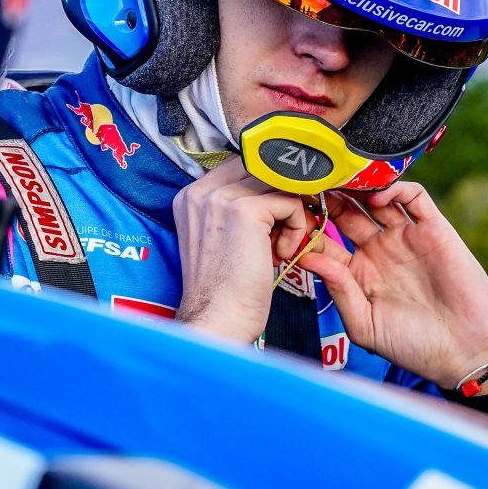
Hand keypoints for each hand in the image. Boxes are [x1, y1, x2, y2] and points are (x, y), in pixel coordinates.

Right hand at [172, 157, 315, 342]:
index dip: (266, 189)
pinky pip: (290, 201)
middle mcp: (200, 191)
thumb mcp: (220, 240)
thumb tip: (276, 192)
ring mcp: (220, 198)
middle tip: (286, 232)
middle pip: (260, 168)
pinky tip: (282, 254)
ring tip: (282, 246)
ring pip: (278, 183)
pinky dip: (296, 228)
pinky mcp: (244, 211)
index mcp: (190, 196)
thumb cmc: (224, 291)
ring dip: (291, 214)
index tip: (275, 220)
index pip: (241, 167)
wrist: (217, 321)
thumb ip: (237, 211)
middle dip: (282, 197)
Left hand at [296, 182, 487, 392]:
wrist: (466, 352)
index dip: (307, 228)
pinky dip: (396, 188)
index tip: (290, 216)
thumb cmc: (413, 346)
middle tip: (311, 185)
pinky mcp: (434, 230)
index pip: (324, 240)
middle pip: (345, 212)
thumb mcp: (365, 325)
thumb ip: (338, 290)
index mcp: (357, 272)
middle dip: (327, 198)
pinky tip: (378, 196)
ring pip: (376, 199)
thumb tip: (307, 259)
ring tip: (341, 182)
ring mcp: (405, 238)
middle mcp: (378, 251)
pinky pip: (414, 197)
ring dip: (357, 188)